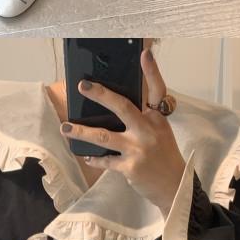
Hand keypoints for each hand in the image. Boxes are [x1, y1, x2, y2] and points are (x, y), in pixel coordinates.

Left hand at [64, 44, 184, 207]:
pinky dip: (94, 158)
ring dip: (82, 131)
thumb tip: (114, 104)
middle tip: (82, 85)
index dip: (152, 71)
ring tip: (65, 127)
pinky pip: (105, 160)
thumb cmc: (164, 155)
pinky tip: (85, 155)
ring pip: (104, 136)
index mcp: (157, 118)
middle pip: (122, 107)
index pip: (157, 90)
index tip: (144, 53)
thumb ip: (143, 117)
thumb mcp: (160, 131)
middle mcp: (148, 130)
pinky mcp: (129, 167)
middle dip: (100, 95)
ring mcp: (138, 149)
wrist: (174, 186)